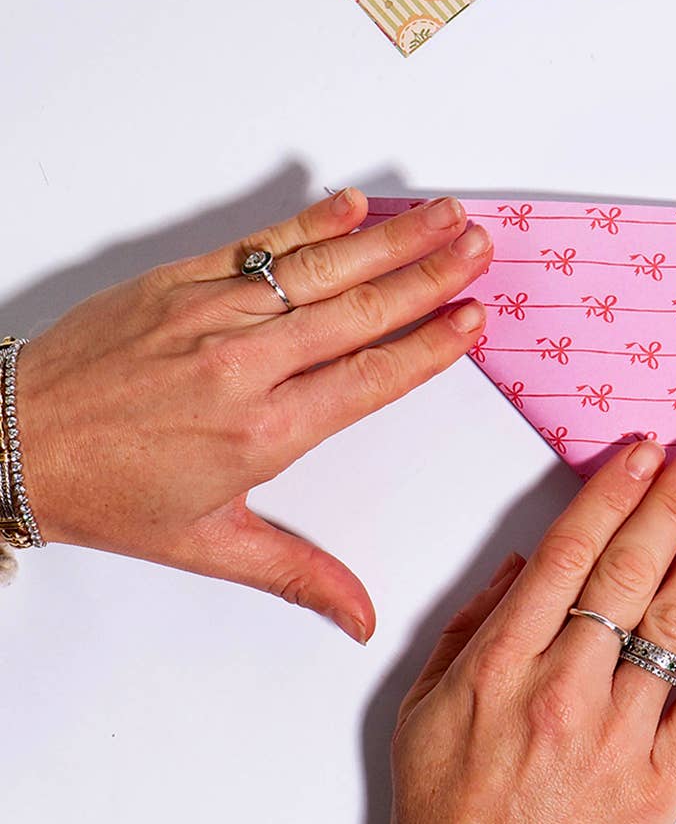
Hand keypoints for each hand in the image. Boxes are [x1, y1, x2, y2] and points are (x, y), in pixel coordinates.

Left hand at [16, 189, 492, 642]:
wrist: (7, 442)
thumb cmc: (105, 492)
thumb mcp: (205, 543)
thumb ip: (297, 572)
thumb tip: (361, 617)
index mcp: (263, 432)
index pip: (372, 377)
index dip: (432, 345)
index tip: (474, 319)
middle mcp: (247, 366)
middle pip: (362, 311)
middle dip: (431, 276)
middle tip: (479, 248)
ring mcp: (215, 313)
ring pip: (324, 269)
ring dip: (393, 240)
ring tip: (445, 216)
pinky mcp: (181, 281)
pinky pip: (263, 244)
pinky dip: (314, 222)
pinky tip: (358, 205)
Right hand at [391, 441, 675, 823]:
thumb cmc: (450, 808)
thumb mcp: (423, 708)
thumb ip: (470, 626)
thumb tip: (523, 564)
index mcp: (502, 664)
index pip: (568, 556)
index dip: (610, 497)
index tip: (642, 456)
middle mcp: (562, 690)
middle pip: (626, 575)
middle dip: (670, 507)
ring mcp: (614, 736)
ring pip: (670, 627)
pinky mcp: (656, 782)